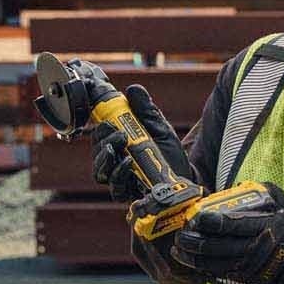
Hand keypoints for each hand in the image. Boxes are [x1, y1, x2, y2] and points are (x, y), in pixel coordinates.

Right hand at [91, 84, 193, 203]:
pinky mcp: (128, 194)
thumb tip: (134, 89)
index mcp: (120, 144)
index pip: (101, 134)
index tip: (105, 113)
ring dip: (105, 155)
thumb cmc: (170, 155)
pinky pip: (115, 186)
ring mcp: (120, 179)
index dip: (98, 123)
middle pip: (97, 151)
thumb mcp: (160, 129)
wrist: (186, 180)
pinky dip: (118, 173)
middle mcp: (115, 162)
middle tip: (116, 130)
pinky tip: (127, 163)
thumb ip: (146, 111)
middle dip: (102, 138)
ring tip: (119, 143)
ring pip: (100, 170)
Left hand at [170, 184, 283, 283]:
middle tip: (180, 234)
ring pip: (214, 264)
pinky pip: (219, 274)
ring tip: (177, 250)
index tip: (195, 217)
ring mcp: (249, 266)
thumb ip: (265, 189)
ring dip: (192, 258)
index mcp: (264, 227)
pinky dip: (202, 269)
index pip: (232, 225)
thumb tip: (238, 184)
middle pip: (218, 247)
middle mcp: (255, 249)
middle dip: (194, 242)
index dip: (211, 222)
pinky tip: (189, 261)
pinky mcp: (244, 277)